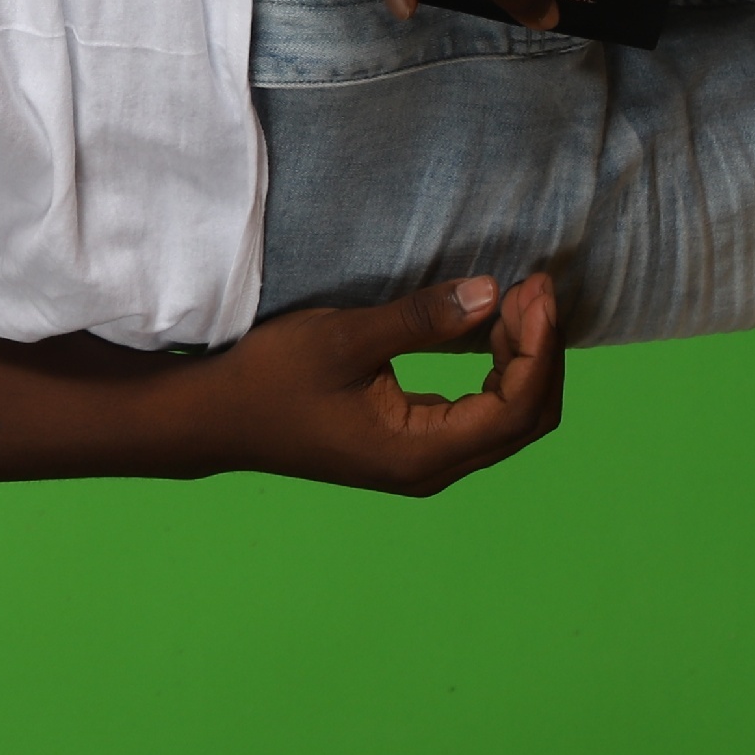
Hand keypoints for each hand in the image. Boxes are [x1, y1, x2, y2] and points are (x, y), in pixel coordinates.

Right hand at [194, 274, 565, 494]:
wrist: (215, 419)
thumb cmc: (271, 378)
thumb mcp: (345, 338)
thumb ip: (422, 319)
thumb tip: (491, 292)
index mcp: (421, 452)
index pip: (516, 407)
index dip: (539, 347)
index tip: (536, 288)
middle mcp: (431, 468)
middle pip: (525, 419)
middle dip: (539, 352)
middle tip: (533, 287)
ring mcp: (420, 461)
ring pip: (506, 419)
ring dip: (520, 360)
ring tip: (516, 301)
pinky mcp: (408, 446)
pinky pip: (478, 415)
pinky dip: (495, 372)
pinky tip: (488, 331)